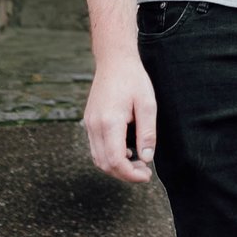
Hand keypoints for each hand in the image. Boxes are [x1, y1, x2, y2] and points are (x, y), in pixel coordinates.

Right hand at [83, 56, 158, 182]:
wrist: (114, 61)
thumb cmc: (133, 80)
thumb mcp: (148, 104)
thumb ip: (147, 133)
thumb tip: (147, 158)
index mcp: (109, 122)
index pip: (116, 161)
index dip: (131, 175)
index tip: (146, 175)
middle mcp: (95, 126)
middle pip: (105, 164)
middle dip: (125, 174)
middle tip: (145, 172)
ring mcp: (89, 124)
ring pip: (98, 159)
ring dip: (116, 167)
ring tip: (137, 163)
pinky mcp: (89, 121)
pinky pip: (96, 148)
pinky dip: (109, 157)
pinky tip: (126, 152)